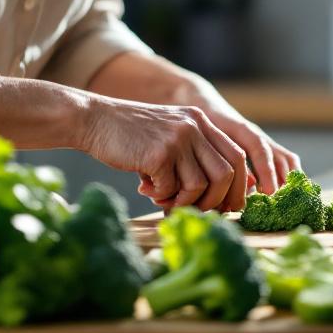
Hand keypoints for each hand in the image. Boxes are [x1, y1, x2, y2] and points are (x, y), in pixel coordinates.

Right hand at [85, 52, 302, 199]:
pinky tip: (145, 187)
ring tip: (164, 199)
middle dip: (216, 200)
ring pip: (200, 185)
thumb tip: (218, 200)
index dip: (238, 186)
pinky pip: (171, 189)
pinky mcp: (159, 153)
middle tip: (198, 211)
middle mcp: (195, 126)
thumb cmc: (131, 137)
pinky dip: (161, 196)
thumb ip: (192, 158)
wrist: (94, 120)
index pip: (236, 156)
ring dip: (184, 202)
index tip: (228, 206)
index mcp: (201, 121)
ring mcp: (178, 138)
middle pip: (226, 174)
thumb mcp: (170, 136)